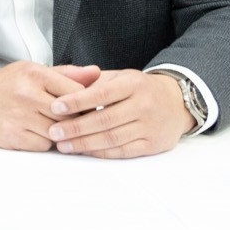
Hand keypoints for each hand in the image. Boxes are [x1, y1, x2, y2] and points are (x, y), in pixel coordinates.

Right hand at [0, 61, 100, 150]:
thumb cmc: (6, 85)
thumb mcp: (33, 71)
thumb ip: (67, 74)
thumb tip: (96, 73)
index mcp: (34, 74)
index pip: (76, 91)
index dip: (86, 102)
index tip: (86, 107)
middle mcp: (26, 94)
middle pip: (70, 115)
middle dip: (75, 120)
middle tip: (73, 120)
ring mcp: (19, 116)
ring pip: (59, 132)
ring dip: (60, 133)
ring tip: (51, 125)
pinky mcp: (12, 136)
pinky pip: (44, 146)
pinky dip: (44, 142)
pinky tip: (35, 133)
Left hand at [45, 69, 193, 158]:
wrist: (176, 102)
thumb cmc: (139, 89)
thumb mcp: (120, 77)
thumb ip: (94, 81)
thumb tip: (64, 86)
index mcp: (133, 84)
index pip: (102, 94)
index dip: (77, 101)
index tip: (55, 107)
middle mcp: (144, 105)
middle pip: (105, 119)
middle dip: (76, 127)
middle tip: (54, 132)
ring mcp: (150, 126)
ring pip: (113, 138)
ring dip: (85, 143)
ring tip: (63, 145)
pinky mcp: (153, 144)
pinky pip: (123, 151)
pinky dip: (101, 153)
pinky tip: (84, 151)